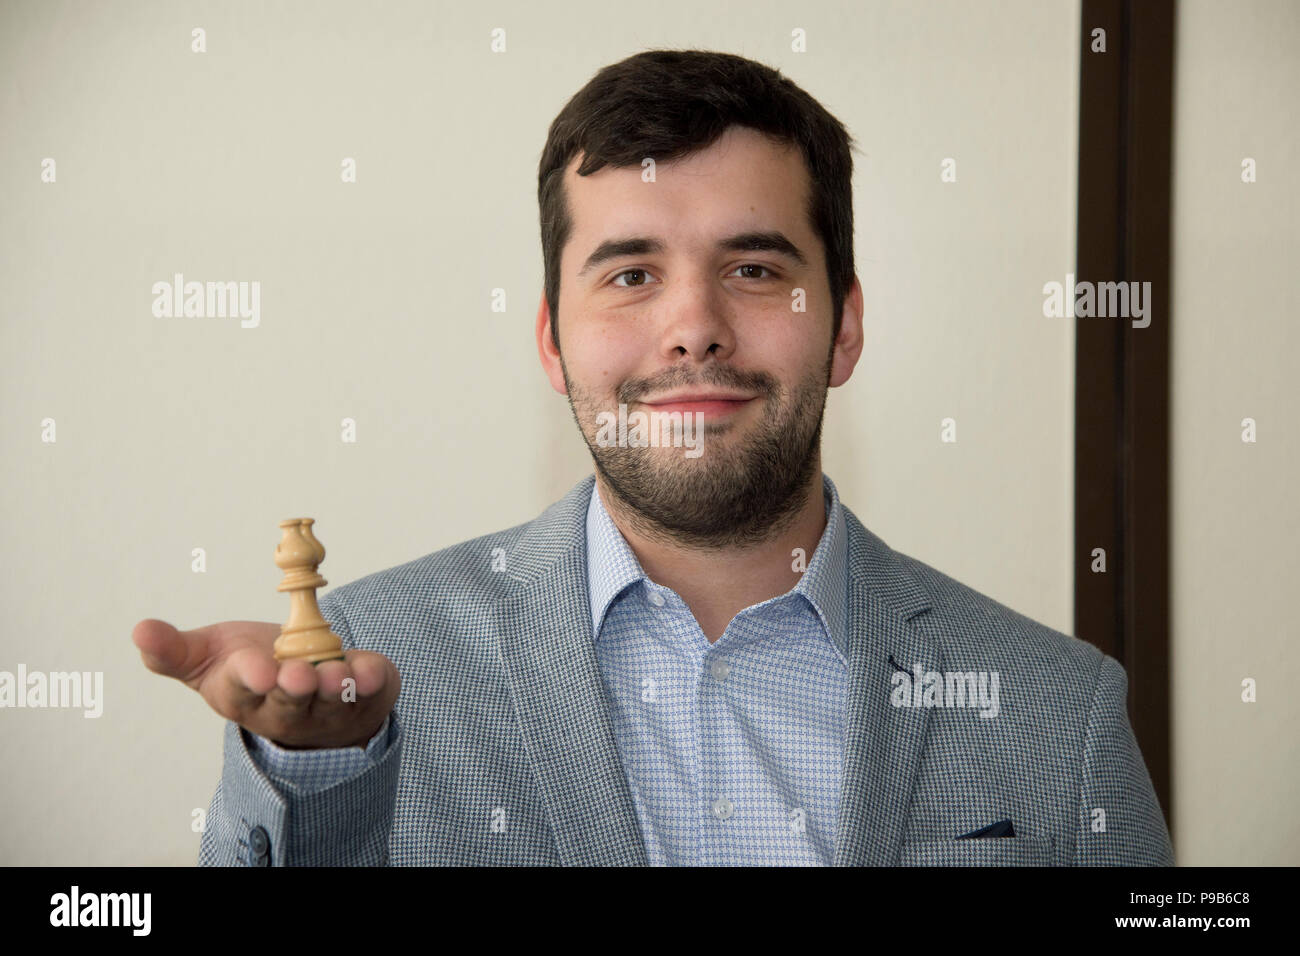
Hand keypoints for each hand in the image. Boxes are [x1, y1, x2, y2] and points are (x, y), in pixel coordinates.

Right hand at [132, 619, 399, 749]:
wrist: (309, 683)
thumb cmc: (254, 667)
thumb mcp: (211, 658)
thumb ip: (175, 650)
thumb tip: (139, 630)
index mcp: (245, 694)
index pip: (243, 688)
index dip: (250, 678)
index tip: (256, 669)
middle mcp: (287, 705)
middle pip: (290, 700)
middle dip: (293, 687)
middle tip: (296, 674)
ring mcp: (328, 705)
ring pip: (332, 700)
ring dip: (334, 686)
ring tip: (335, 674)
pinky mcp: (365, 693)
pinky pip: (372, 690)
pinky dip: (374, 680)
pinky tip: (373, 669)